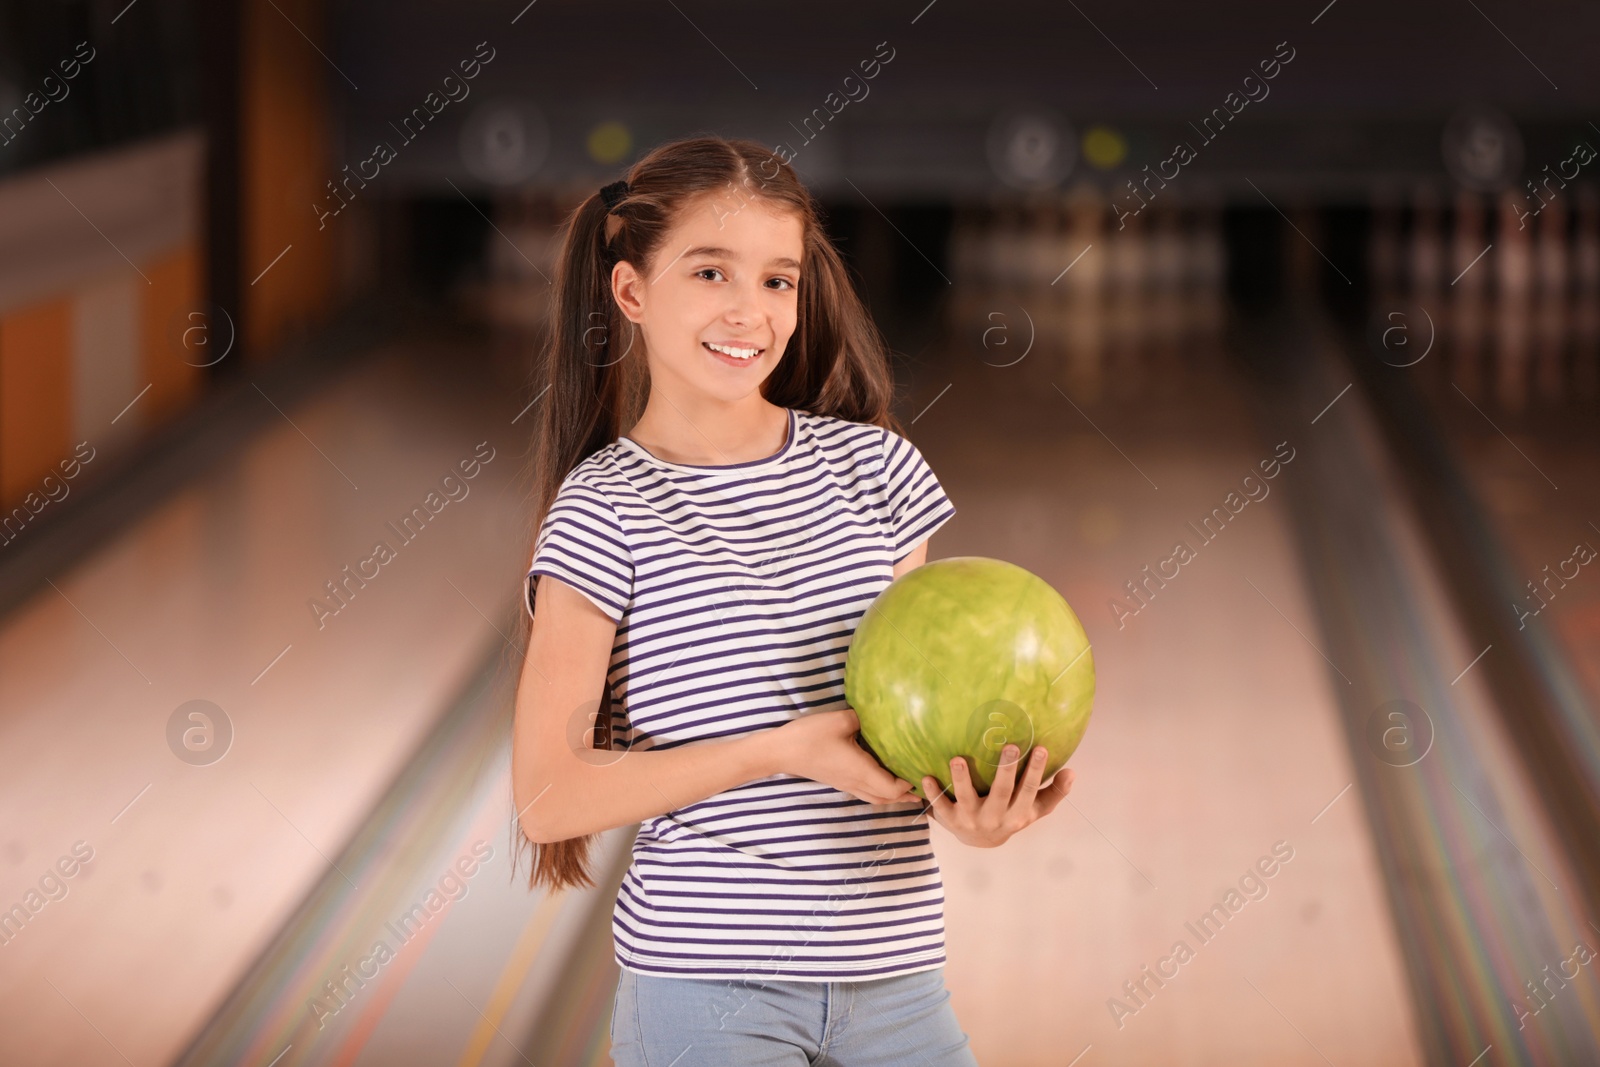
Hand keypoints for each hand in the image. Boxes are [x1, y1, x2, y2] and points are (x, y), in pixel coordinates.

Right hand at [773, 707, 917, 805]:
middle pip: (886, 798)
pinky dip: (879, 791)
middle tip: (922, 786)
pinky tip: (881, 779)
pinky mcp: (838, 781)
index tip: (920, 771)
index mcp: (860, 771)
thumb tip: (879, 716)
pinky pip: (865, 792)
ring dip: (893, 796)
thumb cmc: (810, 737)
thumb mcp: (840, 720)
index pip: (892, 788)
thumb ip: (864, 719)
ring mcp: (846, 784)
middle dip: (906, 795)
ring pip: (875, 798)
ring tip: (908, 789)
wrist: (781, 752)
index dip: (908, 784)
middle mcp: (855, 782)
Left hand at [921, 745, 1074, 847]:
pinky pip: (940, 805)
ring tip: (958, 759)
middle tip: (1010, 745)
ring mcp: (971, 819)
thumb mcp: (1035, 809)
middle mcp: (995, 819)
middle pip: (1001, 793)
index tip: (1041, 748)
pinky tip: (925, 776)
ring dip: (962, 779)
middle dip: (1006, 770)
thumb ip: (1055, 792)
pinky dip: (932, 792)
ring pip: (967, 798)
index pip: (1029, 791)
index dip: (1035, 771)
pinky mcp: (950, 819)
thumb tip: (1072, 772)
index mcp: (1018, 815)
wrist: (981, 842)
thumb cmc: (1012, 815)